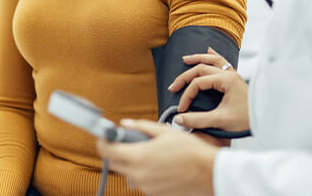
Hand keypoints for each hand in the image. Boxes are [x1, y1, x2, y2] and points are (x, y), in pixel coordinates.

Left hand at [97, 120, 217, 195]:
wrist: (208, 173)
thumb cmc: (190, 151)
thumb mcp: (164, 131)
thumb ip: (141, 127)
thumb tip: (125, 124)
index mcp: (138, 157)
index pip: (107, 151)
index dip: (103, 142)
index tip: (105, 136)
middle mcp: (138, 175)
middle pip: (114, 164)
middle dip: (116, 152)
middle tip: (125, 142)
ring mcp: (145, 187)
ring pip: (128, 174)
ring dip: (131, 164)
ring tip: (148, 154)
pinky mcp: (154, 194)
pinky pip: (141, 182)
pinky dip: (144, 173)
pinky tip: (158, 165)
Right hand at [168, 47, 249, 131]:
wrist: (265, 120)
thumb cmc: (246, 120)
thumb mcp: (220, 121)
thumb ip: (197, 120)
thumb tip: (178, 119)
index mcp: (226, 81)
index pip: (198, 83)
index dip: (187, 95)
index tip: (182, 108)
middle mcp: (230, 74)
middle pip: (202, 68)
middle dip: (185, 76)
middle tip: (173, 86)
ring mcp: (234, 75)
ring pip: (213, 60)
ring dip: (198, 58)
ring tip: (185, 59)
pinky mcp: (235, 79)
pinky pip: (223, 61)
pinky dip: (214, 56)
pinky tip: (209, 50)